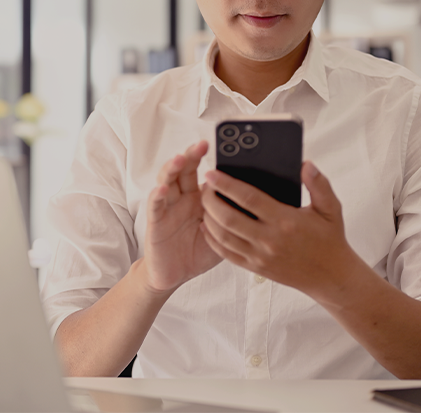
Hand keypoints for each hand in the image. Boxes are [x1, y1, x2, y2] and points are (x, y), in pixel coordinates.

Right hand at [142, 140, 221, 294]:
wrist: (176, 274)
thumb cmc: (201, 252)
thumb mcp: (224, 231)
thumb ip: (236, 215)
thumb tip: (265, 201)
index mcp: (199, 197)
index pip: (203, 171)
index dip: (210, 160)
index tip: (222, 146)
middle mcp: (182, 198)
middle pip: (184, 170)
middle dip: (192, 155)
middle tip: (202, 145)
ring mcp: (167, 207)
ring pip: (167, 181)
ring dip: (172, 168)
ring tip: (181, 159)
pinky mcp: (155, 222)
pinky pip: (155, 206)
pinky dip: (157, 196)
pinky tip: (162, 188)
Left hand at [200, 161, 360, 298]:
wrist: (330, 276)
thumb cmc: (330, 239)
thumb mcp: (331, 208)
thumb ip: (318, 184)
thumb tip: (305, 164)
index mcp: (285, 221)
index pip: (248, 199)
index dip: (227, 185)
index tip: (212, 173)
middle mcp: (269, 240)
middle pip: (229, 217)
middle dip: (210, 199)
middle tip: (204, 185)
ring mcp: (260, 256)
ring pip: (223, 236)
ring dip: (209, 218)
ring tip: (204, 202)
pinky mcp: (256, 268)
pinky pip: (226, 254)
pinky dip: (212, 240)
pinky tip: (207, 226)